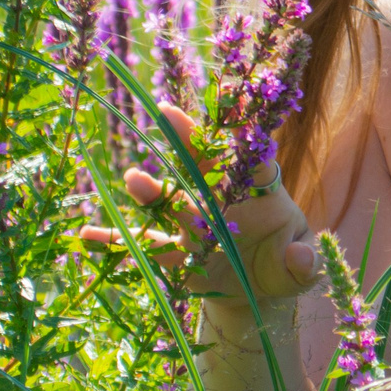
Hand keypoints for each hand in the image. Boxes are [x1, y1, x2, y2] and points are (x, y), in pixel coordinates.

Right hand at [79, 104, 319, 313]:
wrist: (256, 293)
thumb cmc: (283, 266)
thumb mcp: (300, 268)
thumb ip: (304, 262)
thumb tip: (303, 258)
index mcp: (260, 192)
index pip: (255, 158)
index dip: (246, 131)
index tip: (237, 98)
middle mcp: (221, 198)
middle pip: (204, 165)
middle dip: (186, 140)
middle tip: (166, 111)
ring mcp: (193, 223)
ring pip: (169, 201)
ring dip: (151, 190)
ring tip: (133, 179)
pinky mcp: (173, 251)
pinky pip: (141, 245)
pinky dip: (114, 242)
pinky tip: (86, 237)